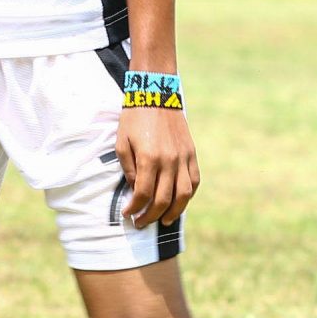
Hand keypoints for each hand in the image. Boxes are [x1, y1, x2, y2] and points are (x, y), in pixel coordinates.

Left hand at [116, 103, 199, 225]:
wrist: (156, 94)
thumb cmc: (134, 119)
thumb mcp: (122, 143)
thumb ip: (128, 169)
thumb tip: (135, 190)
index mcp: (149, 158)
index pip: (142, 193)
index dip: (134, 208)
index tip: (127, 215)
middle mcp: (169, 161)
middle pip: (163, 199)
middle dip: (150, 216)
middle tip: (141, 223)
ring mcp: (183, 158)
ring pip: (183, 195)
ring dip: (173, 212)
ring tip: (163, 221)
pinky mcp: (191, 153)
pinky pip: (194, 181)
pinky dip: (188, 195)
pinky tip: (179, 203)